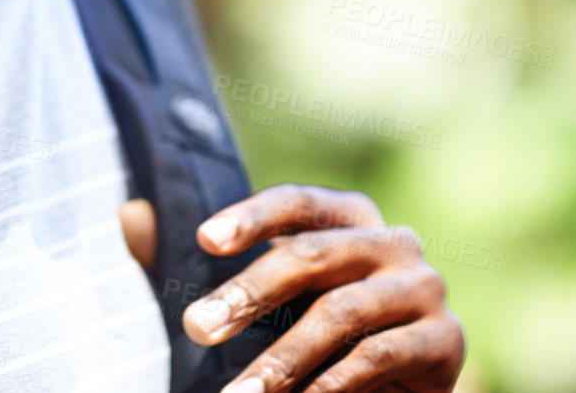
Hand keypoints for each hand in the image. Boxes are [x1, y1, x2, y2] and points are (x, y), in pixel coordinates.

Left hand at [181, 183, 463, 392]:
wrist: (398, 391)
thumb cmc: (316, 331)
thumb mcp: (261, 296)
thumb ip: (199, 259)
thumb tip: (128, 215)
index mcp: (350, 216)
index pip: (298, 201)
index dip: (251, 216)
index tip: (202, 242)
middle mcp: (394, 240)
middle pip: (312, 255)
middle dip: (247, 293)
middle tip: (193, 328)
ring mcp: (425, 287)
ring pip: (341, 312)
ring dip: (281, 358)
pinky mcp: (446, 340)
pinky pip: (379, 355)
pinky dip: (332, 382)